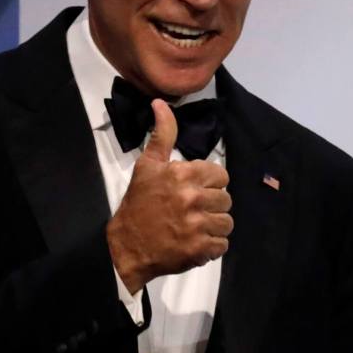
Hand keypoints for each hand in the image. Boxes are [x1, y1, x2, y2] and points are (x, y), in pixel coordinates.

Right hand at [107, 100, 232, 292]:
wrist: (126, 246)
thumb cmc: (138, 204)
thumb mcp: (147, 166)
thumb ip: (162, 135)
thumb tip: (161, 103)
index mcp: (183, 174)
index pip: (221, 175)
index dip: (210, 184)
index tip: (194, 191)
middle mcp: (192, 197)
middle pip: (226, 199)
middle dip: (212, 206)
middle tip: (192, 212)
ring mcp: (197, 225)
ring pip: (226, 222)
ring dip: (213, 227)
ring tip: (195, 228)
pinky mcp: (200, 249)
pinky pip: (222, 244)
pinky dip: (211, 247)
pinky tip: (195, 243)